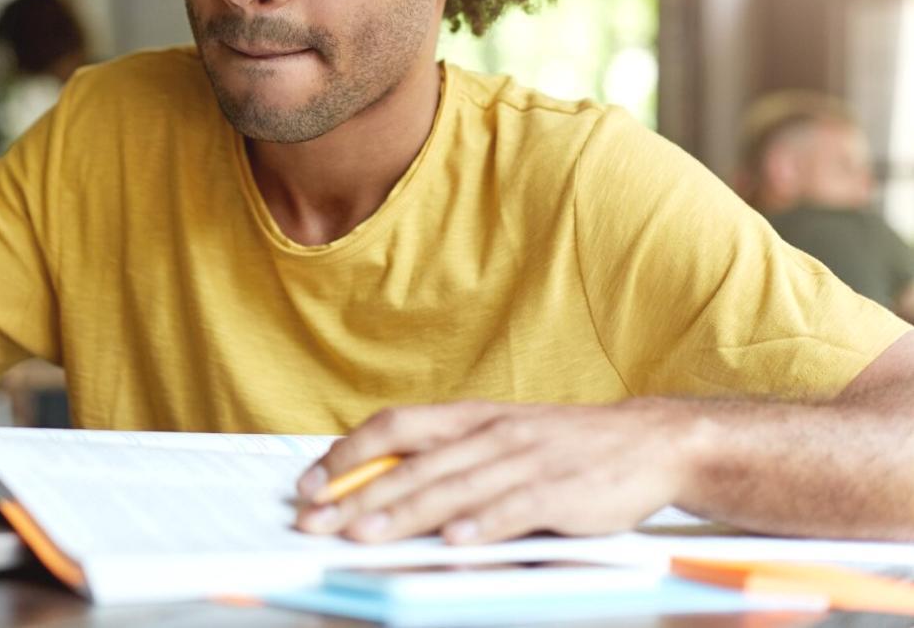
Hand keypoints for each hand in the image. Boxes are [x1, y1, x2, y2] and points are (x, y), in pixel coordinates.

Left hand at [294, 399, 701, 544]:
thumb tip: (381, 491)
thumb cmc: (563, 448)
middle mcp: (490, 433)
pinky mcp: (561, 490)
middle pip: (412, 464)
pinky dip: (482, 525)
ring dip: (404, 513)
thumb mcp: (499, 440)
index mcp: (469, 418)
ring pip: (453, 488)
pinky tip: (453, 542)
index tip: (309, 483)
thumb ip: (449, 461)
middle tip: (316, 521)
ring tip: (364, 534)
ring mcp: (526, 460)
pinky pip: (515, 510)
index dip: (347, 454)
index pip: (393, 427)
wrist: (650, 441)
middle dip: (357, 495)